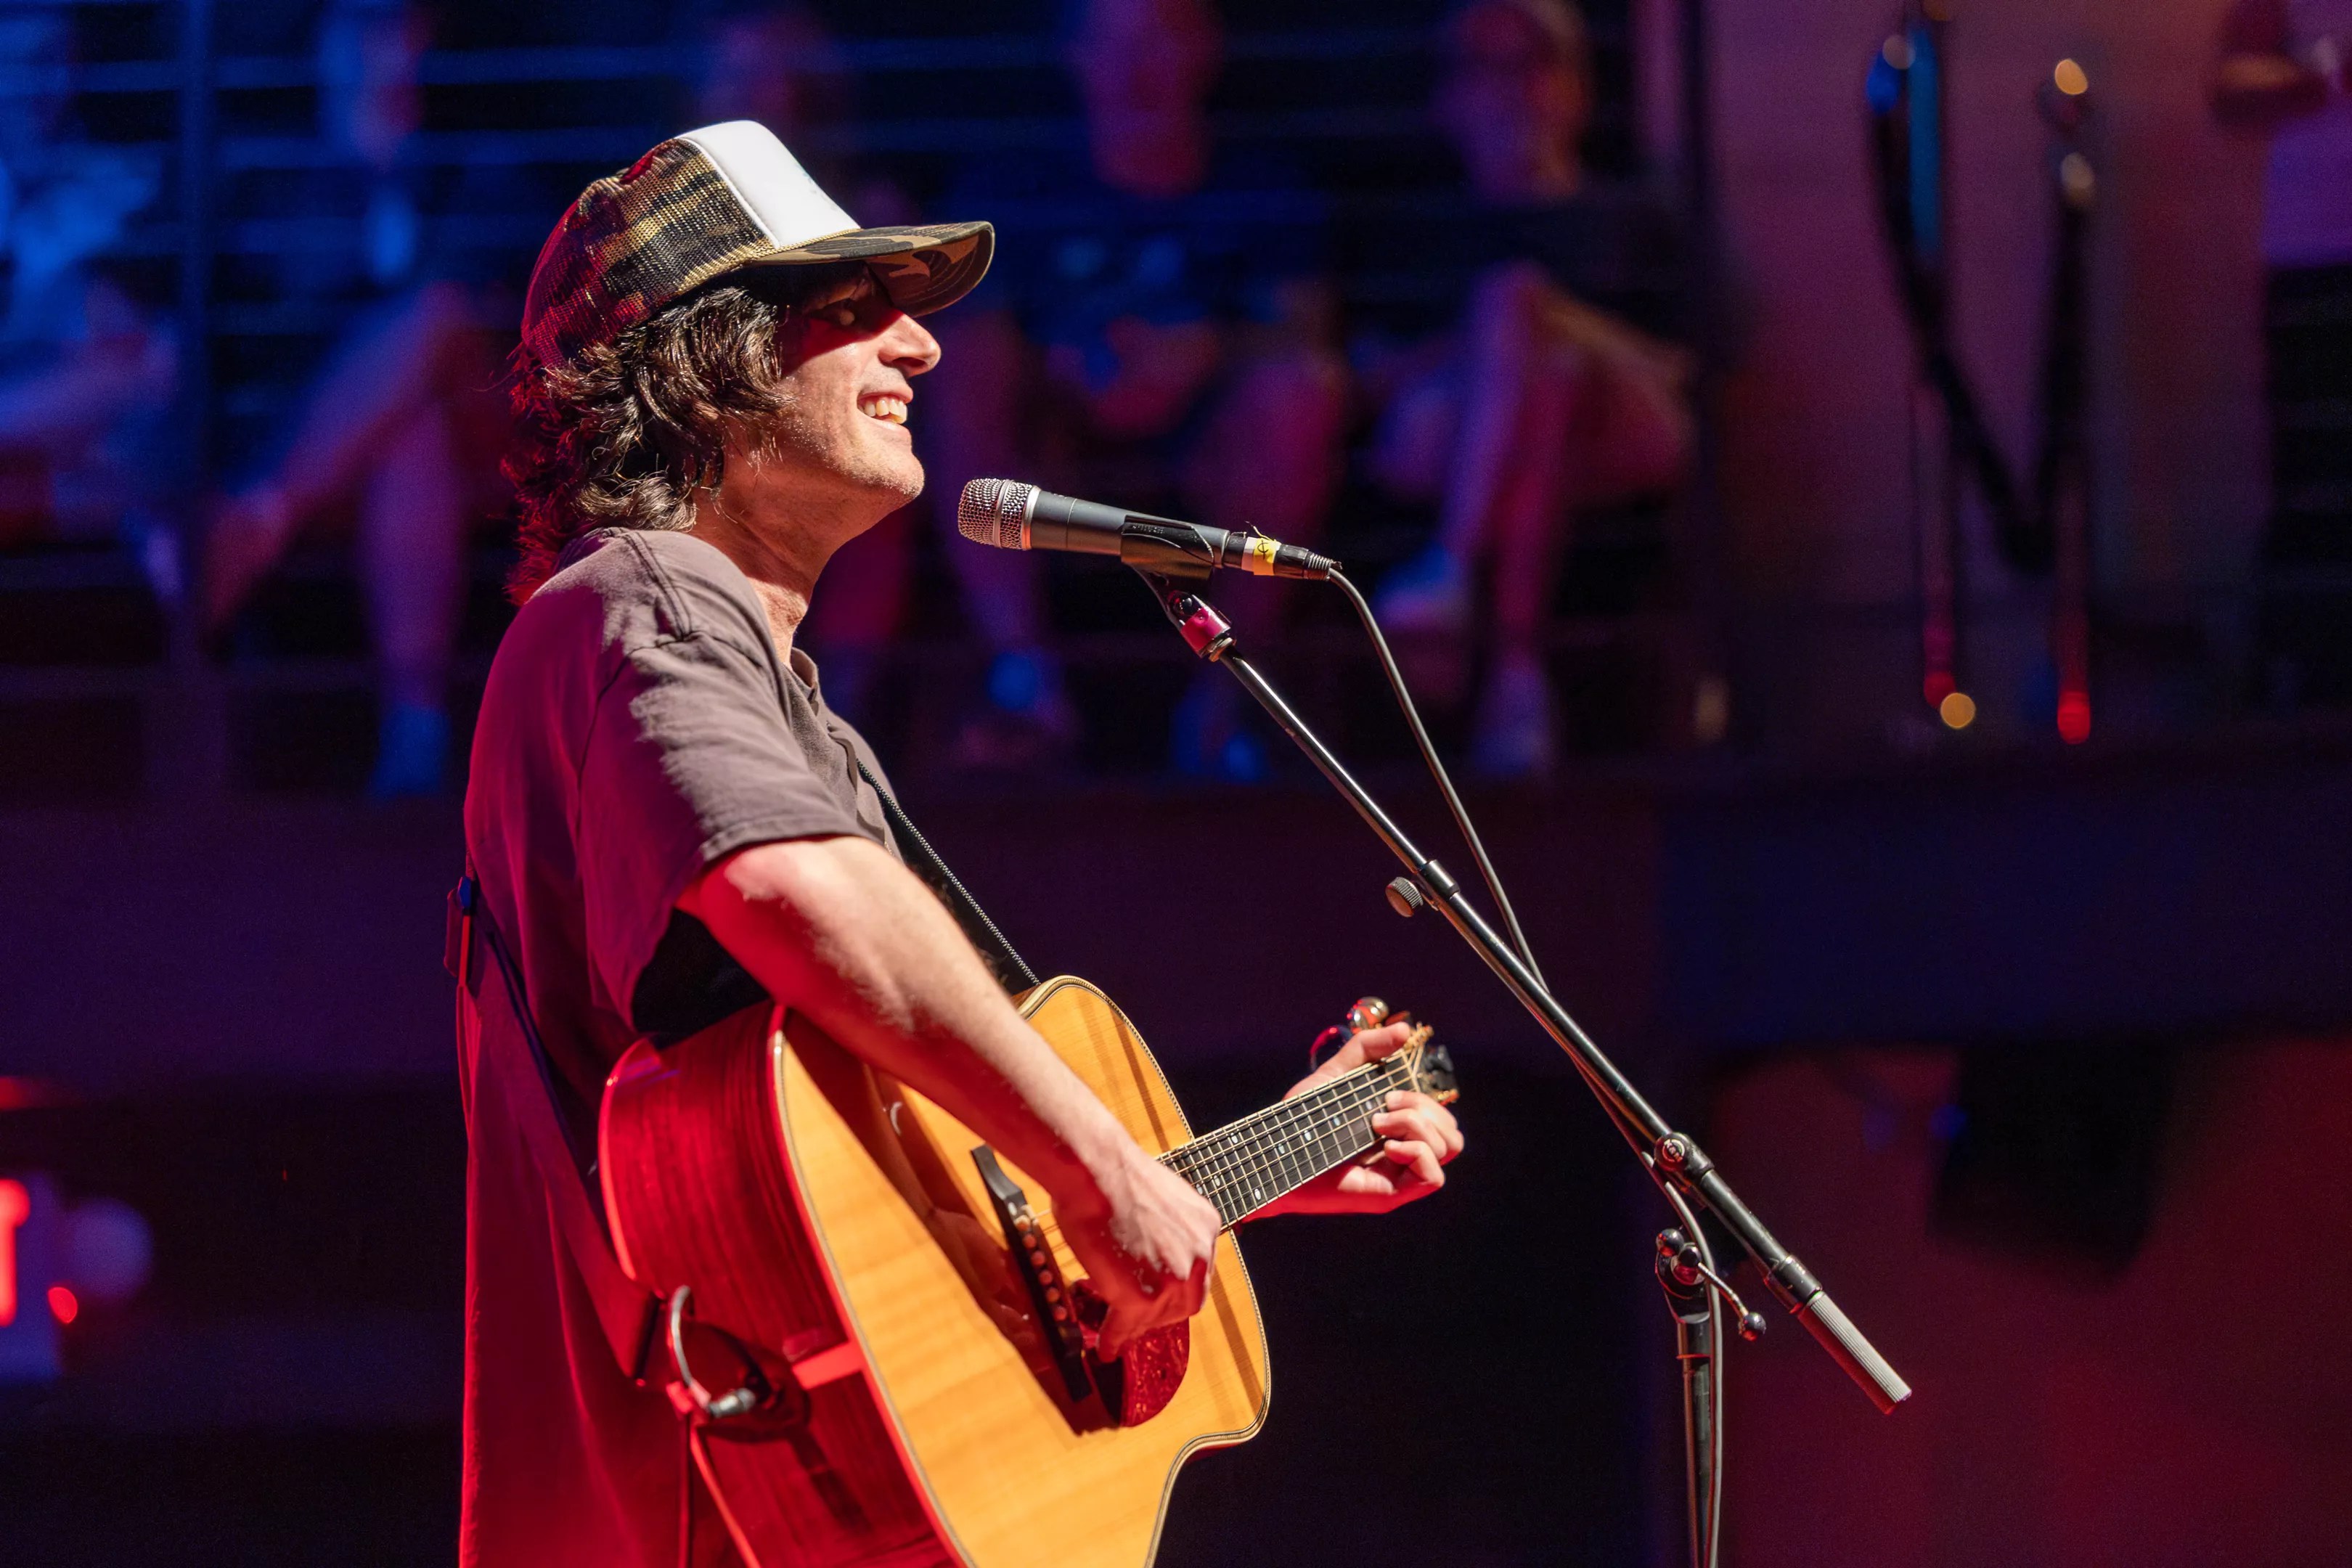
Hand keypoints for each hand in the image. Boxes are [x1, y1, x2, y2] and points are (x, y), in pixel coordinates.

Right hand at [1052, 1141, 1220, 1358]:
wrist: (1095, 1169)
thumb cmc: (1113, 1174)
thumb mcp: (1159, 1199)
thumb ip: (1164, 1227)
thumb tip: (1148, 1245)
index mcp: (1204, 1226)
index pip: (1197, 1271)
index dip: (1175, 1288)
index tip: (1159, 1295)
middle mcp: (1199, 1253)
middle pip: (1187, 1300)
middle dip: (1162, 1311)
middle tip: (1138, 1317)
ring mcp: (1174, 1278)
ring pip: (1159, 1316)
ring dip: (1137, 1324)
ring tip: (1119, 1328)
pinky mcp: (1144, 1297)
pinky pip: (1128, 1325)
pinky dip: (1115, 1337)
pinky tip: (1106, 1344)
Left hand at [1259, 1021, 1464, 1216]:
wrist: (1274, 1151)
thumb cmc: (1300, 1119)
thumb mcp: (1335, 1074)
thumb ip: (1367, 1048)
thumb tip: (1405, 1030)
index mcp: (1397, 1132)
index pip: (1442, 1119)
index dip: (1425, 1101)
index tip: (1386, 1094)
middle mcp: (1403, 1155)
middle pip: (1452, 1133)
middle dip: (1424, 1109)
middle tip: (1383, 1108)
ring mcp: (1399, 1176)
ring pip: (1448, 1149)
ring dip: (1418, 1126)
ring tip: (1377, 1124)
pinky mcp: (1391, 1194)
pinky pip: (1434, 1178)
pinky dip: (1417, 1153)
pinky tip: (1386, 1147)